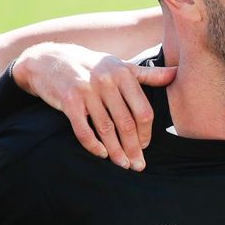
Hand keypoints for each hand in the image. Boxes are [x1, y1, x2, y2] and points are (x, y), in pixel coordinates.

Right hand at [13, 43, 172, 170]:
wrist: (47, 59)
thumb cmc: (91, 66)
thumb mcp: (119, 66)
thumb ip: (148, 74)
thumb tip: (177, 73)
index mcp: (123, 74)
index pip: (142, 110)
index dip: (146, 133)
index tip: (145, 147)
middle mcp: (106, 81)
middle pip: (127, 123)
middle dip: (134, 148)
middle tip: (138, 165)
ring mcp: (86, 90)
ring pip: (106, 128)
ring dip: (116, 151)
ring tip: (123, 165)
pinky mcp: (68, 100)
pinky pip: (83, 129)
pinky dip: (93, 145)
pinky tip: (101, 154)